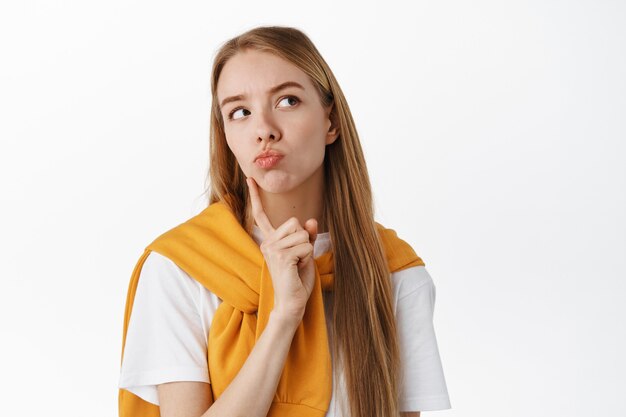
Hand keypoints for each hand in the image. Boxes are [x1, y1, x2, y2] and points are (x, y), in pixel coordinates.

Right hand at [246, 177, 317, 322]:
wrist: (291, 303)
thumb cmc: (297, 280)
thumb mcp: (304, 253)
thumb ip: (307, 236)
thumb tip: (311, 220)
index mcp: (269, 240)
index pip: (261, 215)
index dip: (256, 196)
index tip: (250, 179)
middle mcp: (267, 242)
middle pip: (295, 222)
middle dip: (303, 239)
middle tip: (297, 259)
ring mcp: (272, 249)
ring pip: (303, 234)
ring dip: (307, 250)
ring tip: (297, 265)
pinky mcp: (281, 256)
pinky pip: (306, 245)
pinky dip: (308, 257)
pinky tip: (297, 269)